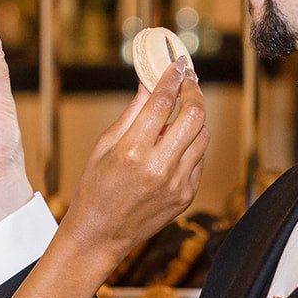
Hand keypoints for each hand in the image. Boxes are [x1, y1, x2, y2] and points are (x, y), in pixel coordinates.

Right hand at [61, 59, 207, 268]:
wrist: (100, 234)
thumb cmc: (95, 188)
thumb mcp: (105, 145)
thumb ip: (133, 112)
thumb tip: (149, 81)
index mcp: (132, 152)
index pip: (162, 102)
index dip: (172, 78)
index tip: (177, 63)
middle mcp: (158, 168)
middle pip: (193, 116)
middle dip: (194, 92)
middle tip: (188, 81)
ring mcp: (176, 184)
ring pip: (202, 136)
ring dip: (195, 117)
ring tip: (182, 109)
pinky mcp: (186, 196)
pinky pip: (198, 159)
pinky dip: (191, 144)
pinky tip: (176, 142)